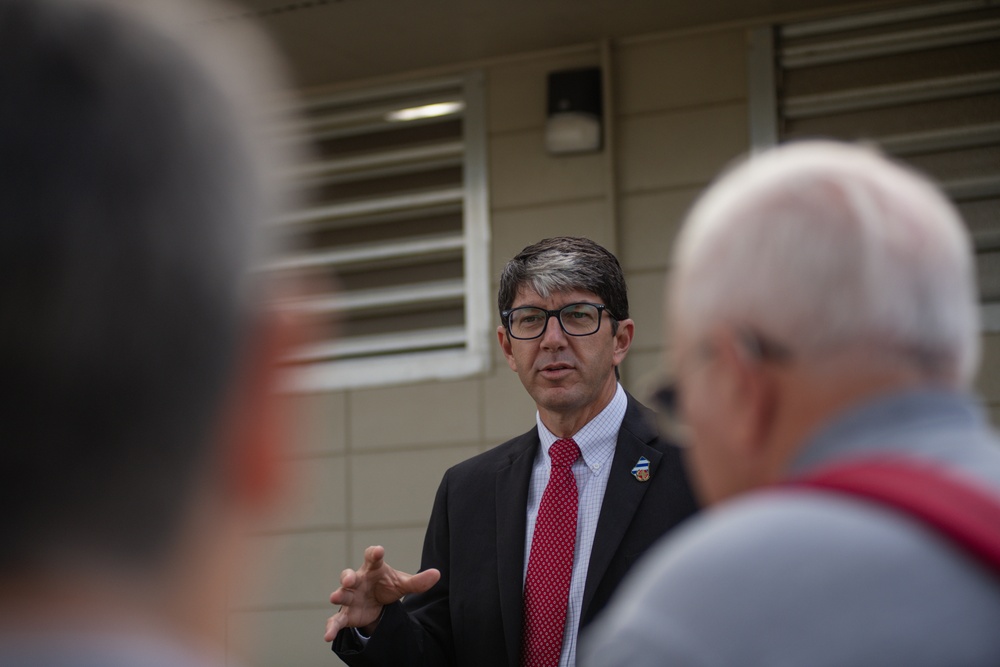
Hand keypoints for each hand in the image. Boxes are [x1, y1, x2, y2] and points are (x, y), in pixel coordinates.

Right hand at [324, 545, 440, 640]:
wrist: (376, 602)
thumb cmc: (387, 585)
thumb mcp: (402, 584)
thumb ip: (418, 582)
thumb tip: (437, 574)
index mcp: (373, 568)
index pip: (372, 557)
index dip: (374, 553)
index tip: (378, 550)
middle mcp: (358, 580)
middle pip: (350, 575)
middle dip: (348, 576)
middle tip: (348, 579)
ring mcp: (350, 596)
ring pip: (341, 594)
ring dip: (338, 595)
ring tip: (334, 597)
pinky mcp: (347, 613)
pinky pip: (337, 620)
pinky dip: (332, 626)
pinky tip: (328, 635)